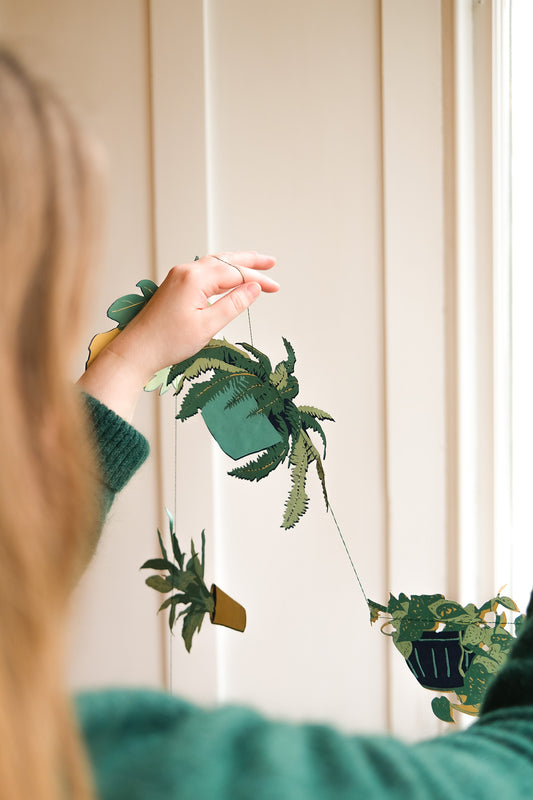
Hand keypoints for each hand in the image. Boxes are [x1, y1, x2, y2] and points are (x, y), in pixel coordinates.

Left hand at [78, 252, 278, 420]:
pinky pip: (203, 270)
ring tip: (255, 263)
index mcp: (194, 278)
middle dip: (250, 261)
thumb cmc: (167, 342)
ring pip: (214, 262)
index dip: (258, 279)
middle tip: (271, 261)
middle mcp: (186, 271)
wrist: (136, 350)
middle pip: (225, 260)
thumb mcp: (208, 326)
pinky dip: (221, 270)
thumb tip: (253, 288)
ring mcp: (178, 276)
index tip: (275, 287)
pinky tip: (228, 274)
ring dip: (235, 263)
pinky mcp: (174, 285)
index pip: (235, 273)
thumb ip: (233, 304)